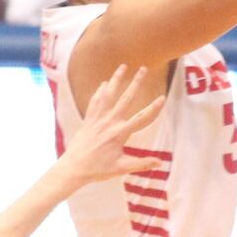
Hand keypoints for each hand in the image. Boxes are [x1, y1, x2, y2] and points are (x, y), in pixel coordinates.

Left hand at [58, 66, 167, 187]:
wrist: (73, 168)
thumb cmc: (97, 170)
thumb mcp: (121, 168)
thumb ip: (141, 164)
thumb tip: (160, 162)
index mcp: (120, 134)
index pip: (141, 118)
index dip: (154, 108)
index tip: (162, 97)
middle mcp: (109, 122)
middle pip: (126, 98)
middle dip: (135, 82)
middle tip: (143, 68)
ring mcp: (97, 119)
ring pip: (108, 95)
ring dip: (116, 80)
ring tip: (122, 67)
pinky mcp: (88, 120)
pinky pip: (94, 101)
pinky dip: (99, 91)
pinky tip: (104, 83)